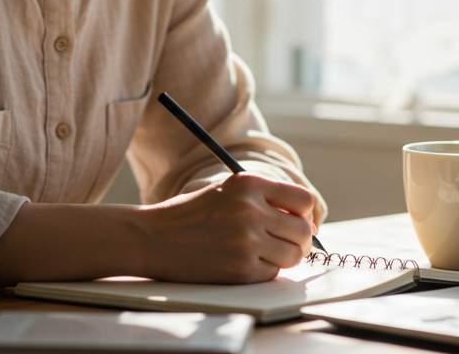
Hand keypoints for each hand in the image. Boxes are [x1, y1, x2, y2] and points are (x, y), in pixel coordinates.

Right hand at [135, 173, 315, 283]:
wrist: (152, 237)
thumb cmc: (189, 215)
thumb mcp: (226, 191)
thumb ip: (263, 199)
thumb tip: (306, 222)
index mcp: (248, 184)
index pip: (303, 199)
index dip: (304, 214)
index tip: (297, 222)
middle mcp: (250, 210)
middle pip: (303, 231)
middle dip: (300, 240)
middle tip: (285, 244)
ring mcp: (246, 241)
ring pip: (293, 255)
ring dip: (284, 257)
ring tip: (263, 254)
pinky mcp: (241, 269)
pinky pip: (272, 273)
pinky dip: (263, 271)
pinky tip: (242, 263)